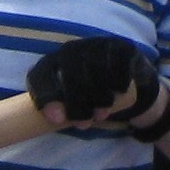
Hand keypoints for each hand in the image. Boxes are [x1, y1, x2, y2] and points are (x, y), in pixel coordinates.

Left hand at [28, 36, 169, 131]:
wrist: (127, 76)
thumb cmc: (91, 92)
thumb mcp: (72, 99)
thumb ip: (61, 109)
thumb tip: (57, 121)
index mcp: (54, 61)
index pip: (41, 74)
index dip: (46, 97)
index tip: (57, 120)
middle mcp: (73, 49)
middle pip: (70, 76)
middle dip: (77, 105)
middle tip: (83, 124)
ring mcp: (97, 45)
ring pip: (95, 71)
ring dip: (99, 99)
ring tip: (101, 115)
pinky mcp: (122, 48)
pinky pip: (118, 66)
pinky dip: (118, 84)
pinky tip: (119, 93)